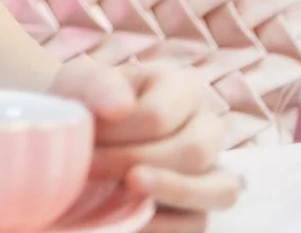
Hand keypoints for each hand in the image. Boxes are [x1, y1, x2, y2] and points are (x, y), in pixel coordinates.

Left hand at [53, 59, 239, 215]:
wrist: (82, 132)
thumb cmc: (87, 102)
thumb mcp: (82, 80)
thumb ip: (97, 85)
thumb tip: (120, 107)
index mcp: (184, 88)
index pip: (158, 114)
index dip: (119, 132)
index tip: (84, 139)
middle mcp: (209, 128)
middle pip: (194, 152)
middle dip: (136, 161)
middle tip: (91, 167)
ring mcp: (213, 169)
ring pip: (218, 190)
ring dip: (171, 192)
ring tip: (130, 188)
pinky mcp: (202, 206)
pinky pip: (199, 222)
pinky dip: (166, 224)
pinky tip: (130, 217)